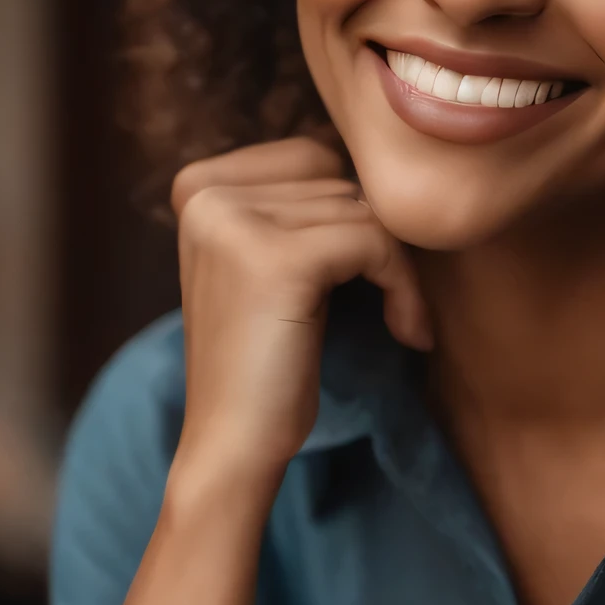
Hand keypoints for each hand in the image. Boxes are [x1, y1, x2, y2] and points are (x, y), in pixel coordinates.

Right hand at [168, 136, 430, 494]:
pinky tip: (407, 332)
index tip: (368, 275)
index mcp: (196, 186)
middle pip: (338, 178)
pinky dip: (405, 287)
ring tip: (396, 322)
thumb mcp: (269, 264)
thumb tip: (381, 157)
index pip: (312, 157)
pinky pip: (375, 242)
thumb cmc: (264, 364)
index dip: (353, 213)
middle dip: (377, 239)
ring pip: (362, 210)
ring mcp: (233, 223)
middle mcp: (205, 194)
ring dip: (396, 269)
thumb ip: (299, 206)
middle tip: (391, 303)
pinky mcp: (274, 260)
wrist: (232, 447)